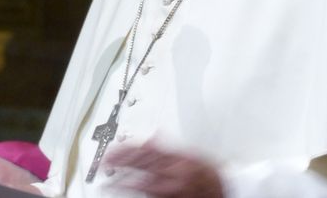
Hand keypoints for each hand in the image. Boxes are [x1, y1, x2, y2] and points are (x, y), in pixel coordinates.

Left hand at [104, 141, 223, 197]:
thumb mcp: (193, 153)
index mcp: (180, 158)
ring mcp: (171, 189)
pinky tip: (122, 189)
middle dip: (122, 162)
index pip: (150, 149)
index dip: (129, 148)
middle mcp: (175, 173)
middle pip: (143, 165)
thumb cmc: (208, 174)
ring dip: (122, 181)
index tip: (114, 148)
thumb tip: (154, 134)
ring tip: (106, 180)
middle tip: (104, 161)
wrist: (222, 191)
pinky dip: (133, 191)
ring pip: (142, 183)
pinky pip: (147, 195)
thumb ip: (170, 145)